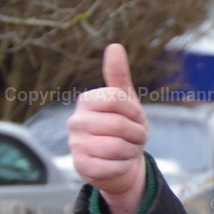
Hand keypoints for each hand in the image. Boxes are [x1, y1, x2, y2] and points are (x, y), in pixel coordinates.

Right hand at [67, 43, 147, 213]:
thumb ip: (119, 76)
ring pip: (117, 148)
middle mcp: (76, 121)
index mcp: (87, 101)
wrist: (120, 162)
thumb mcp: (127, 102)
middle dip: (137, 134)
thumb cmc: (124, 128)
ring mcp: (76, 145)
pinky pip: (112, 167)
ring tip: (127, 150)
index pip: (117, 99)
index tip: (135, 118)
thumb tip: (115, 46)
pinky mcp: (81, 166)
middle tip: (135, 138)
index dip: (135, 112)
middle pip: (119, 125)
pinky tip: (118, 164)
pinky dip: (123, 166)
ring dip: (131, 151)